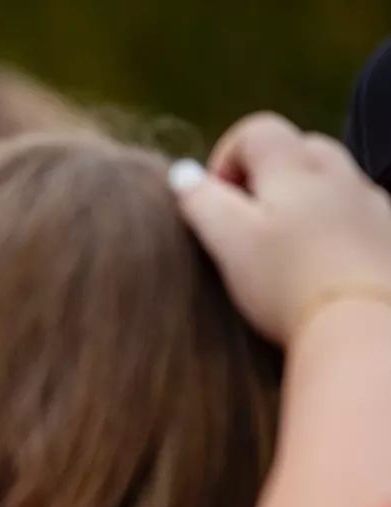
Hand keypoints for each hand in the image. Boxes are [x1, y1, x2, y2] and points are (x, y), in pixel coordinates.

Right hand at [171, 111, 390, 344]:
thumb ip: (202, 202)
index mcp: (294, 170)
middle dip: (269, 171)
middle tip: (248, 220)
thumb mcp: (229, 243)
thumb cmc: (286, 283)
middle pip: (302, 146)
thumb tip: (182, 173)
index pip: (258, 130)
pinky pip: (360, 214)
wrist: (363, 328)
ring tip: (285, 244)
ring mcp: (373, 206)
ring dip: (307, 196)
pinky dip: (337, 224)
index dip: (227, 156)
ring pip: (335, 180)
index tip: (214, 200)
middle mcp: (341, 176)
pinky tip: (321, 263)